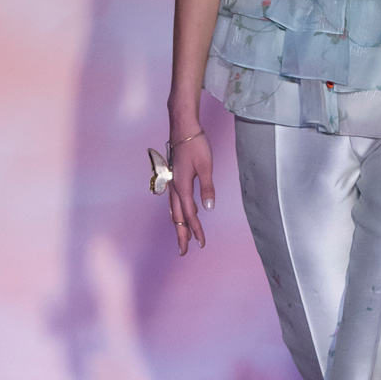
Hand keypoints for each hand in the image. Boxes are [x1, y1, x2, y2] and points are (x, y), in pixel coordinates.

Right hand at [168, 131, 213, 255]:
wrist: (182, 127)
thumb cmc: (195, 145)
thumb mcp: (206, 166)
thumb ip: (207, 188)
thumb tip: (207, 209)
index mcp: (182, 186)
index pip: (189, 214)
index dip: (196, 230)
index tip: (202, 243)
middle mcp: (174, 187)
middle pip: (177, 217)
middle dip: (182, 235)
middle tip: (184, 252)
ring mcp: (172, 182)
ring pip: (173, 210)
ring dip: (178, 225)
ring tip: (183, 238)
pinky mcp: (174, 177)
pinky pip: (174, 201)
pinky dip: (177, 212)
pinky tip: (181, 214)